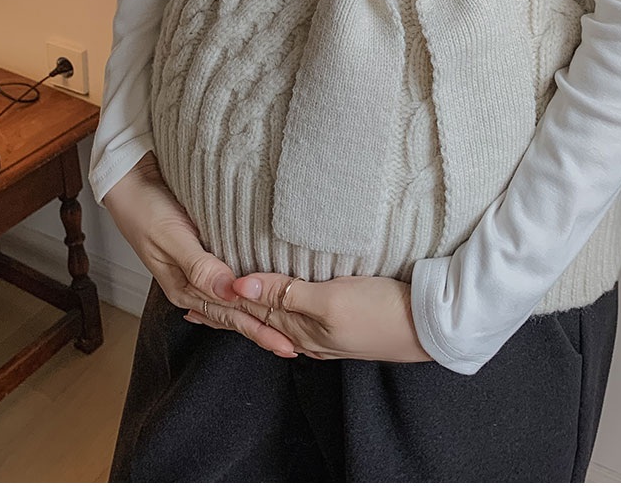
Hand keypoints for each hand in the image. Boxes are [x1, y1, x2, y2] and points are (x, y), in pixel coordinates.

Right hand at [103, 151, 297, 358]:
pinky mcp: (201, 257)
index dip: (260, 330)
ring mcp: (196, 273)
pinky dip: (243, 298)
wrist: (130, 184)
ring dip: (256, 317)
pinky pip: (226, 286)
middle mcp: (191, 286)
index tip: (286, 343)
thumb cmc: (147, 209)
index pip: (231, 315)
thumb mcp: (172, 237)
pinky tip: (254, 303)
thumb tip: (230, 292)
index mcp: (184, 288)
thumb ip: (200, 266)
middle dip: (264, 331)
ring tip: (281, 332)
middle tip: (295, 347)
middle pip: (234, 314)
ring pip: (231, 303)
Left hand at [184, 271, 434, 363]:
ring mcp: (326, 330)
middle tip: (196, 303)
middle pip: (259, 317)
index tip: (191, 292)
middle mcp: (307, 333)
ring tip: (230, 302)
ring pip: (277, 316)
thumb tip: (236, 287)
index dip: (220, 299)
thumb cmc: (381, 311)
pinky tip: (283, 304)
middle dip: (227, 311)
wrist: (429, 326)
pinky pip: (299, 314)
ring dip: (252, 309)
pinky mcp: (344, 322)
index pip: (250, 309)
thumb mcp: (329, 300)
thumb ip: (284, 292)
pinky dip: (279, 308)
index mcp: (299, 327)